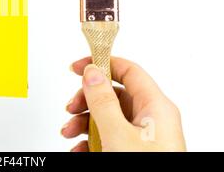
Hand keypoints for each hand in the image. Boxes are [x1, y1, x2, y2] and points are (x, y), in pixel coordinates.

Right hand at [61, 57, 185, 151]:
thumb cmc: (147, 170)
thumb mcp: (118, 135)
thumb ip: (103, 102)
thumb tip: (92, 72)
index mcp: (155, 107)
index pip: (128, 71)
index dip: (102, 63)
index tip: (77, 66)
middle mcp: (150, 119)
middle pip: (113, 94)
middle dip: (86, 100)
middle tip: (70, 108)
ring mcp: (142, 137)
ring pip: (107, 117)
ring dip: (83, 122)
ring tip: (69, 133)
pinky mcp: (133, 151)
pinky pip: (108, 136)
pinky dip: (90, 141)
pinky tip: (79, 150)